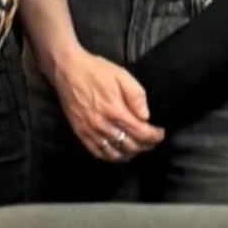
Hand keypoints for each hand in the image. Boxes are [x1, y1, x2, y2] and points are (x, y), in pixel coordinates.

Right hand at [40, 50, 164, 163]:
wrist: (66, 69)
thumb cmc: (95, 70)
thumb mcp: (121, 75)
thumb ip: (136, 96)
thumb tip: (145, 116)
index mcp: (115, 110)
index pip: (140, 132)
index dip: (154, 136)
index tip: (160, 133)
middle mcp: (102, 125)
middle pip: (130, 145)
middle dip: (145, 145)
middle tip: (152, 141)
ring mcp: (90, 131)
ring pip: (115, 153)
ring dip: (130, 153)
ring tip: (137, 147)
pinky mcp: (80, 133)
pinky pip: (98, 153)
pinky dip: (111, 157)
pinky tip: (118, 152)